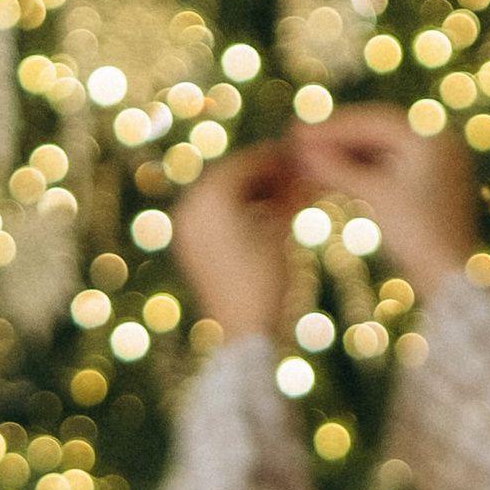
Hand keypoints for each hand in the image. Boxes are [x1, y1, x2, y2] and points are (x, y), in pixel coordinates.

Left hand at [171, 143, 299, 340]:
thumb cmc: (266, 282)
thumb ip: (289, 194)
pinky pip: (213, 218)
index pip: (244, 163)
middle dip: (262, 175)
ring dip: (253, 193)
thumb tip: (303, 170)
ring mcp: (185, 230)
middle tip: (293, 175)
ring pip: (221, 197)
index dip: (274, 159)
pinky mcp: (190, 249)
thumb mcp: (281, 232)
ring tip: (286, 197)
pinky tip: (266, 217)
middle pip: (229, 178)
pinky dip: (239, 212)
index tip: (299, 156)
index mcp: (208, 199)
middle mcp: (189, 209)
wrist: (244, 333)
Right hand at [294, 109, 478, 294]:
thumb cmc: (416, 233)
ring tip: (309, 165)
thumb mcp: (373, 195)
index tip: (297, 132)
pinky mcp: (429, 188)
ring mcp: (436, 165)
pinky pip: (389, 172)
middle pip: (376, 135)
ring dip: (344, 160)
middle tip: (298, 144)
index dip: (331, 128)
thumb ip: (337, 168)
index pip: (372, 121)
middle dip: (336, 143)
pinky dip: (361, 176)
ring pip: (380, 154)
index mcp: (431, 136)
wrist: (448, 277)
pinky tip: (331, 180)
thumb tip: (302, 148)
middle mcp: (438, 143)